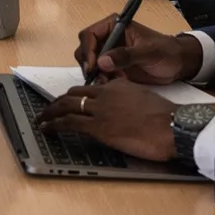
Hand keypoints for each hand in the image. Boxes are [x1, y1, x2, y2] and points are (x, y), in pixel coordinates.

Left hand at [32, 79, 178, 160]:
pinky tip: (46, 128)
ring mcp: (100, 110)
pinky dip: (54, 125)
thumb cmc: (167, 119)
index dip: (77, 95)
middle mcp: (106, 94)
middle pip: (74, 94)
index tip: (70, 101)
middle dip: (58, 102)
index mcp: (118, 86)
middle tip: (50, 109)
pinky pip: (68, 122)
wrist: (173, 127)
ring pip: (66, 106)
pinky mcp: (98, 126)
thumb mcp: (146, 100)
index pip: (91, 87)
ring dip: (50, 112)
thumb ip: (130, 100)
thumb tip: (125, 111)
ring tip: (41, 119)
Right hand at [72, 17, 202, 84]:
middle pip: (85, 49)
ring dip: (96, 74)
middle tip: (99, 77)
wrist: (178, 64)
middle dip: (89, 64)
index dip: (87, 50)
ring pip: (90, 64)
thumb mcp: (148, 52)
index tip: (93, 66)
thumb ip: (126, 55)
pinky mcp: (113, 67)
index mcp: (114, 26)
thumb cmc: (166, 52)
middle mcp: (108, 38)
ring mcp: (109, 53)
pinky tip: (113, 84)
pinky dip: (102, 80)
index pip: (89, 35)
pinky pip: (100, 74)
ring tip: (109, 82)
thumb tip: (102, 61)